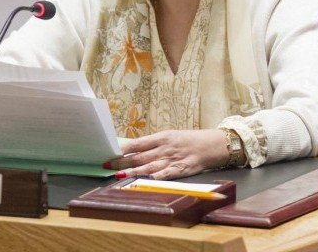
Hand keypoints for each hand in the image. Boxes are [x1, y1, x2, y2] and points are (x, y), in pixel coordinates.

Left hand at [105, 129, 229, 179]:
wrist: (210, 145)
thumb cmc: (187, 141)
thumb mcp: (169, 137)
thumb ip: (152, 144)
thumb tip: (131, 149)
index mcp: (160, 138)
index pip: (137, 143)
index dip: (123, 149)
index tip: (109, 152)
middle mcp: (164, 148)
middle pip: (139, 156)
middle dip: (122, 161)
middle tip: (107, 165)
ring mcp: (172, 159)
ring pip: (149, 166)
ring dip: (134, 171)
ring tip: (120, 175)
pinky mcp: (181, 169)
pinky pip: (167, 174)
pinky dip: (157, 177)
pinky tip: (147, 180)